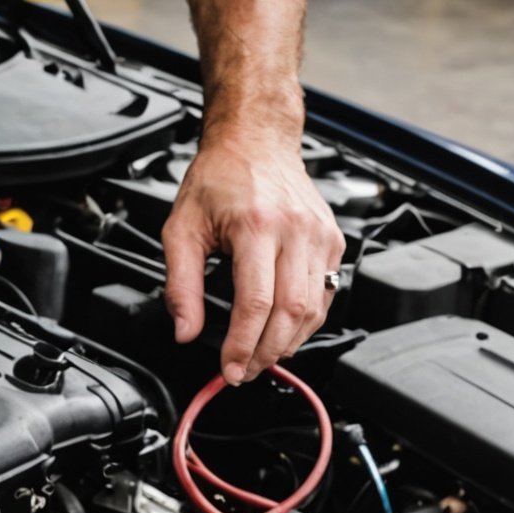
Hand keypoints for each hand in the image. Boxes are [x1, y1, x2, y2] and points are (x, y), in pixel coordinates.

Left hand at [162, 135, 345, 385]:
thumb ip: (180, 284)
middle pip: (291, 313)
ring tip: (262, 356)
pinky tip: (285, 330)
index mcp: (257, 226)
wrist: (256, 141)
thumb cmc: (219, 178)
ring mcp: (320, 235)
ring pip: (314, 308)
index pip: (256, 303)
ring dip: (289, 342)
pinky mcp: (333, 240)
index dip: (243, 345)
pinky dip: (307, 321)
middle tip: (246, 371)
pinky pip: (326, 293)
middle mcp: (296, 230)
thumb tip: (185, 331)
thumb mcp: (182, 228)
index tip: (230, 369)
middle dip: (267, 352)